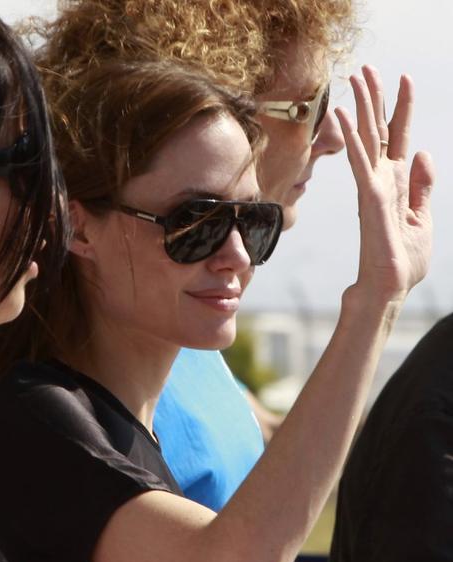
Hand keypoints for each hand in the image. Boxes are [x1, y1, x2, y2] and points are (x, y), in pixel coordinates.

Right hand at [335, 65, 433, 305]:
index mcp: (397, 182)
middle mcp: (382, 179)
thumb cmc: (403, 258)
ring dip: (362, 107)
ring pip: (367, 139)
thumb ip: (422, 185)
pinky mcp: (369, 199)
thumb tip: (422, 152)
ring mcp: (374, 187)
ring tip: (356, 77)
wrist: (390, 287)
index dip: (402, 108)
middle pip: (378, 130)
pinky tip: (346, 115)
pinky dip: (354, 138)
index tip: (404, 79)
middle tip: (367, 68)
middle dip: (376, 98)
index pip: (398, 137)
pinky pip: (360, 163)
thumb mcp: (422, 216)